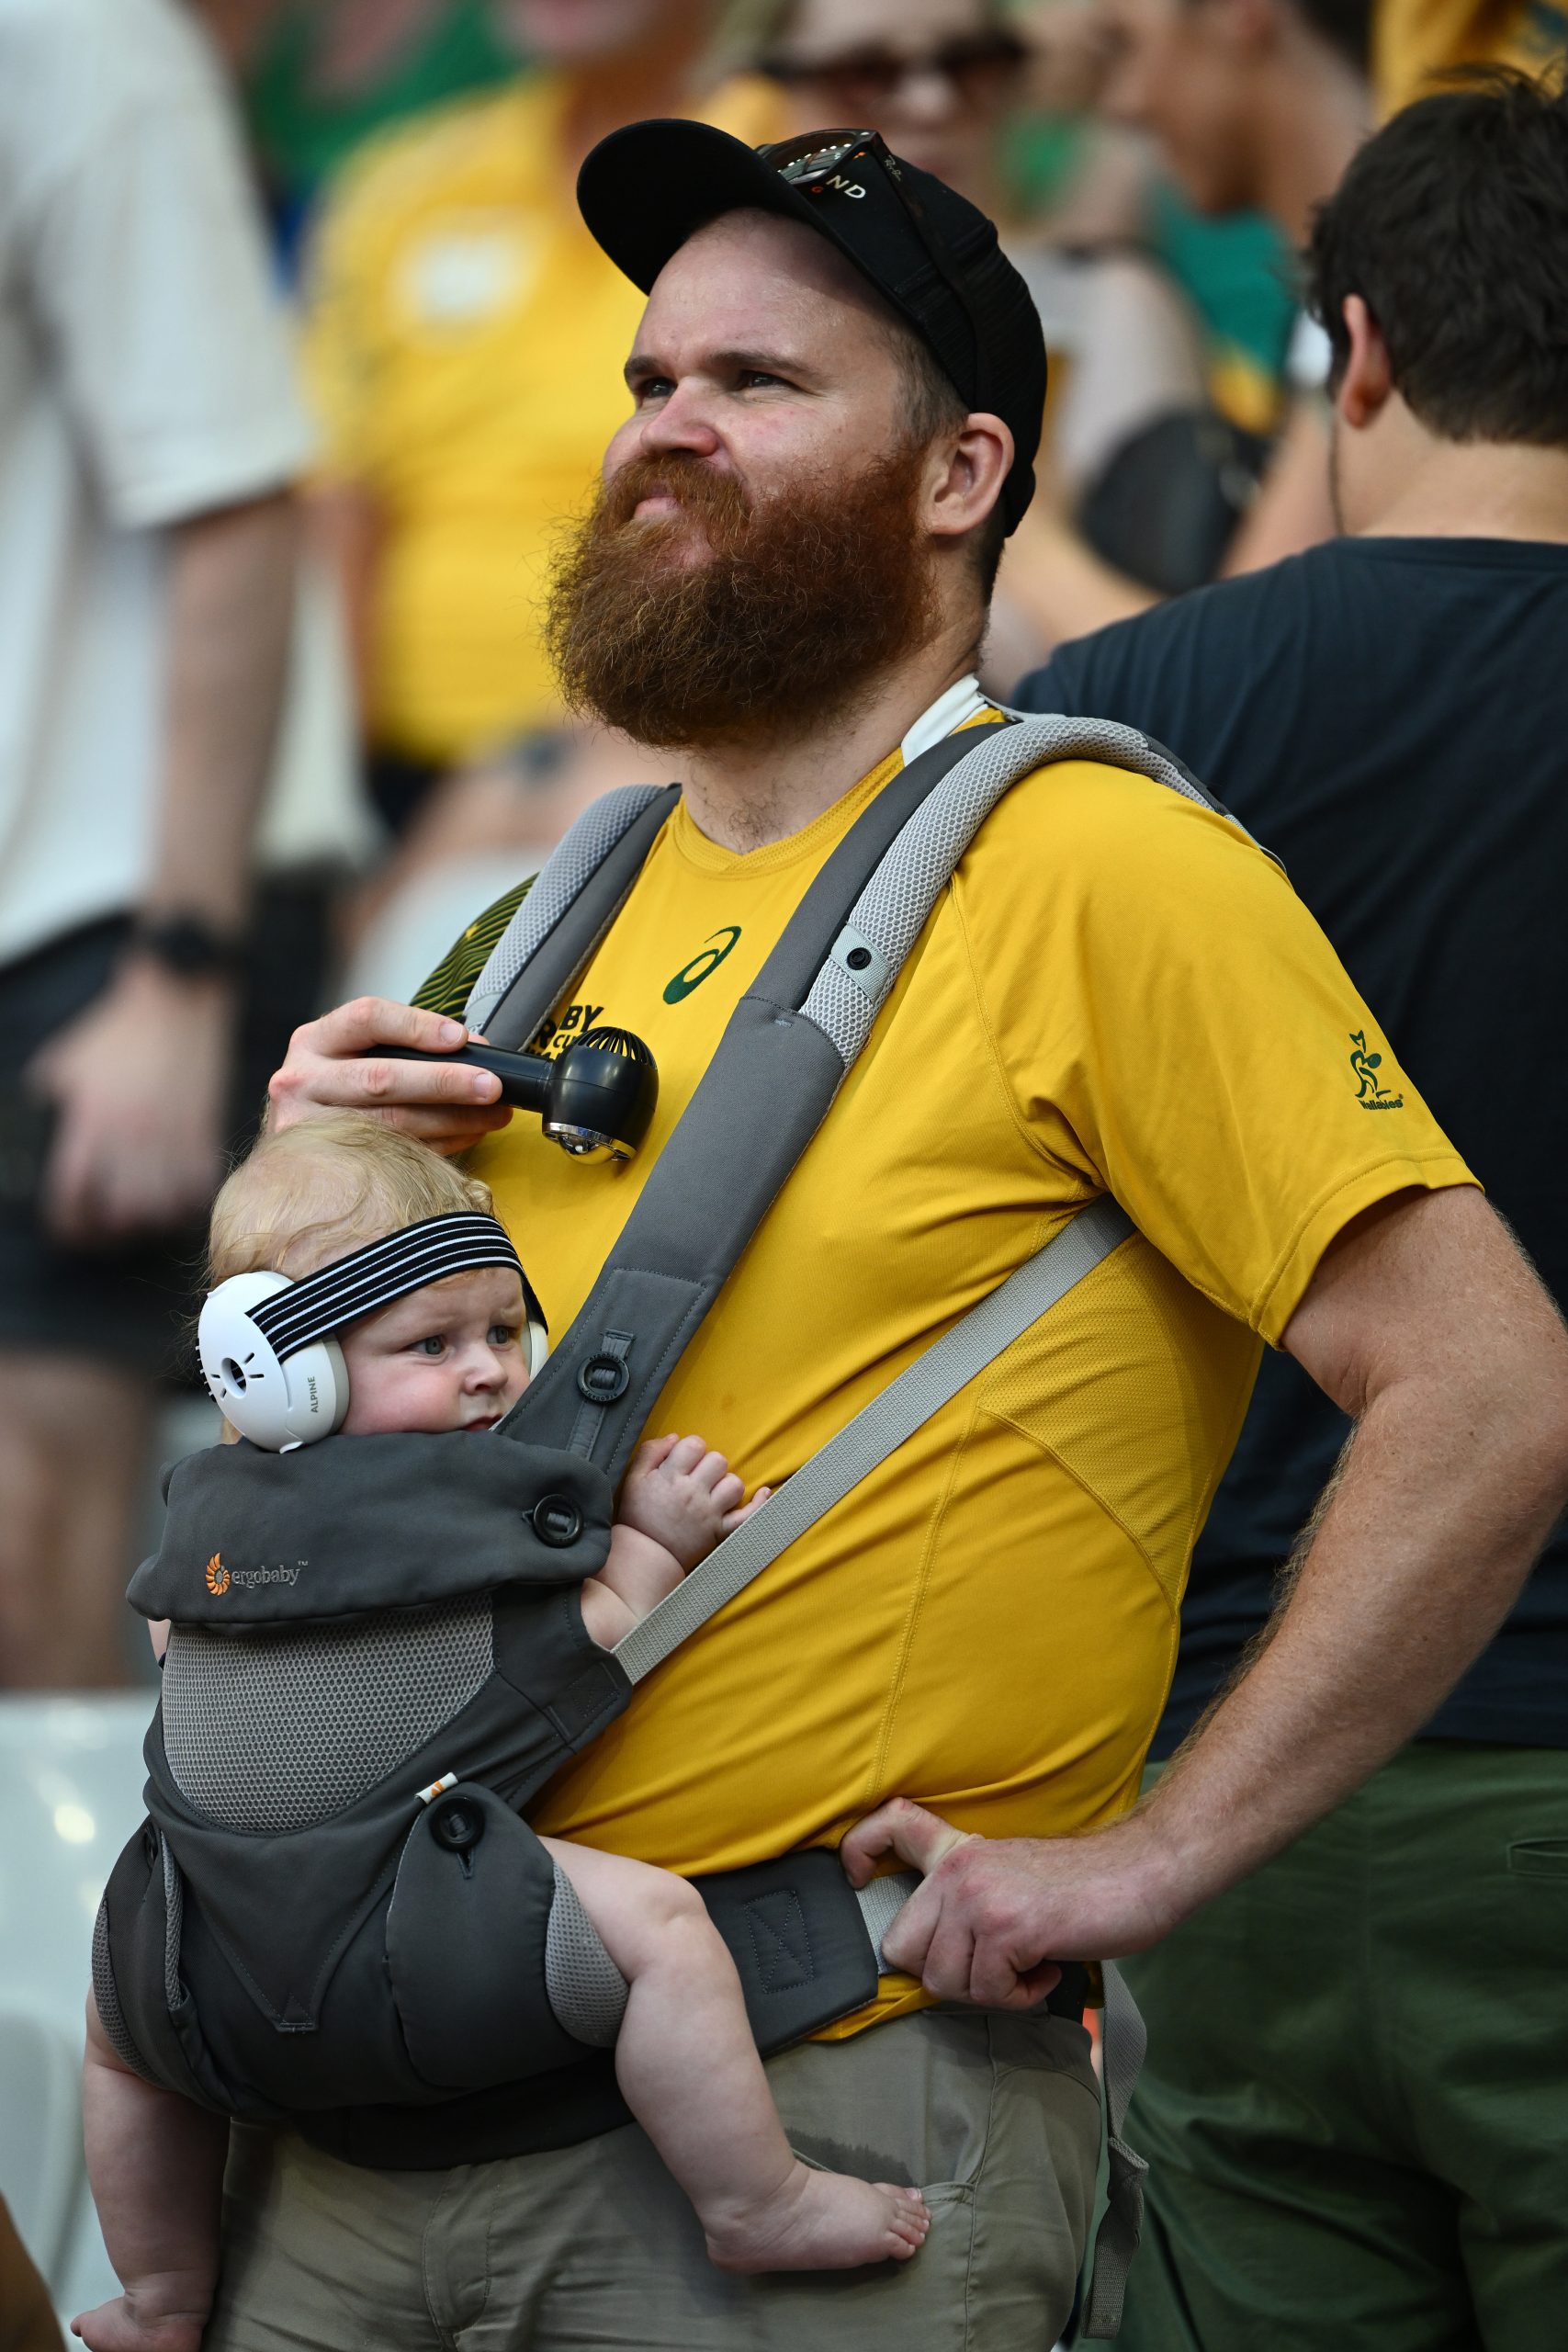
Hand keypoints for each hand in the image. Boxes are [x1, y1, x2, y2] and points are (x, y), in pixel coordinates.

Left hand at [29, 962, 234, 1247]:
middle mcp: (131, 1136)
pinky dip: (186, 1202)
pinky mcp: (204, 1132)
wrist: (175, 1002)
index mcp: (90, 1120)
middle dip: (108, 1229)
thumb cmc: (115, 1031)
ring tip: (140, 1215)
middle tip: (105, 1227)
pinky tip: (175, 1197)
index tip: (66, 1228)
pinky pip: (198, 1187)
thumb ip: (49, 1101)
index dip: (65, 1222)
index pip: (71, 1193)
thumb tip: (36, 1124)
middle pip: (119, 1212)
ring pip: (161, 1207)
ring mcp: (172, 1137)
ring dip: (148, 1219)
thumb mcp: (63, 1062)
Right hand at [266, 996, 513, 1152]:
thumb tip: (474, 1048)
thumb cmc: (337, 1090)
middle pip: (382, 1079)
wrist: (296, 1139)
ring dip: (453, 1120)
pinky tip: (467, 1136)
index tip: (460, 1038)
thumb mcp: (352, 1054)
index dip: (417, 1026)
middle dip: (445, 1082)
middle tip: (491, 1086)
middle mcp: (301, 1082)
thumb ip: (403, 1045)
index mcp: (313, 1042)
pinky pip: (394, 1156)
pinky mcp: (325, 1166)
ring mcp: (308, 1128)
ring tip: (493, 1115)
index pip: (366, 1019)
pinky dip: (438, 1145)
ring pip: (392, 1124)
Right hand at [618, 1433, 769, 1569]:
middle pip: (717, 1460)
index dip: (691, 1448)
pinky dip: (758, 1504)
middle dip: (708, 1464)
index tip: (684, 1460)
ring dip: (726, 1482)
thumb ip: (651, 1452)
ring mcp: (710, 1513)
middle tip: (697, 1477)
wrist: (645, 1556)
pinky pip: (747, 1517)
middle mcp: (693, 1493)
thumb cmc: (638, 1516)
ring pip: (734, 1484)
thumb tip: (675, 1438)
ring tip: (713, 1490)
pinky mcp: (720, 1531)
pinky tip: (763, 1492)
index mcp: (671, 1477)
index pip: (694, 1445)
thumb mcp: (633, 1479)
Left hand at [840, 1797, 1179, 2007]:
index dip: (859, 1851)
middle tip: (991, 1968)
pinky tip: (1045, 1972)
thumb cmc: (1084, 1884)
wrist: (1141, 1872)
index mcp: (959, 1850)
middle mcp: (959, 1869)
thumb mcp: (1010, 1876)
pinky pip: (986, 1992)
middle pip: (901, 1946)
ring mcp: (979, 1897)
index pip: (890, 1824)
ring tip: (1025, 1968)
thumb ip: (969, 1900)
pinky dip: (1018, 1997)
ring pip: (942, 1980)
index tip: (857, 1877)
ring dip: (986, 1991)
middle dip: (944, 1975)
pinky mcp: (1008, 1928)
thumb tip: (940, 1954)